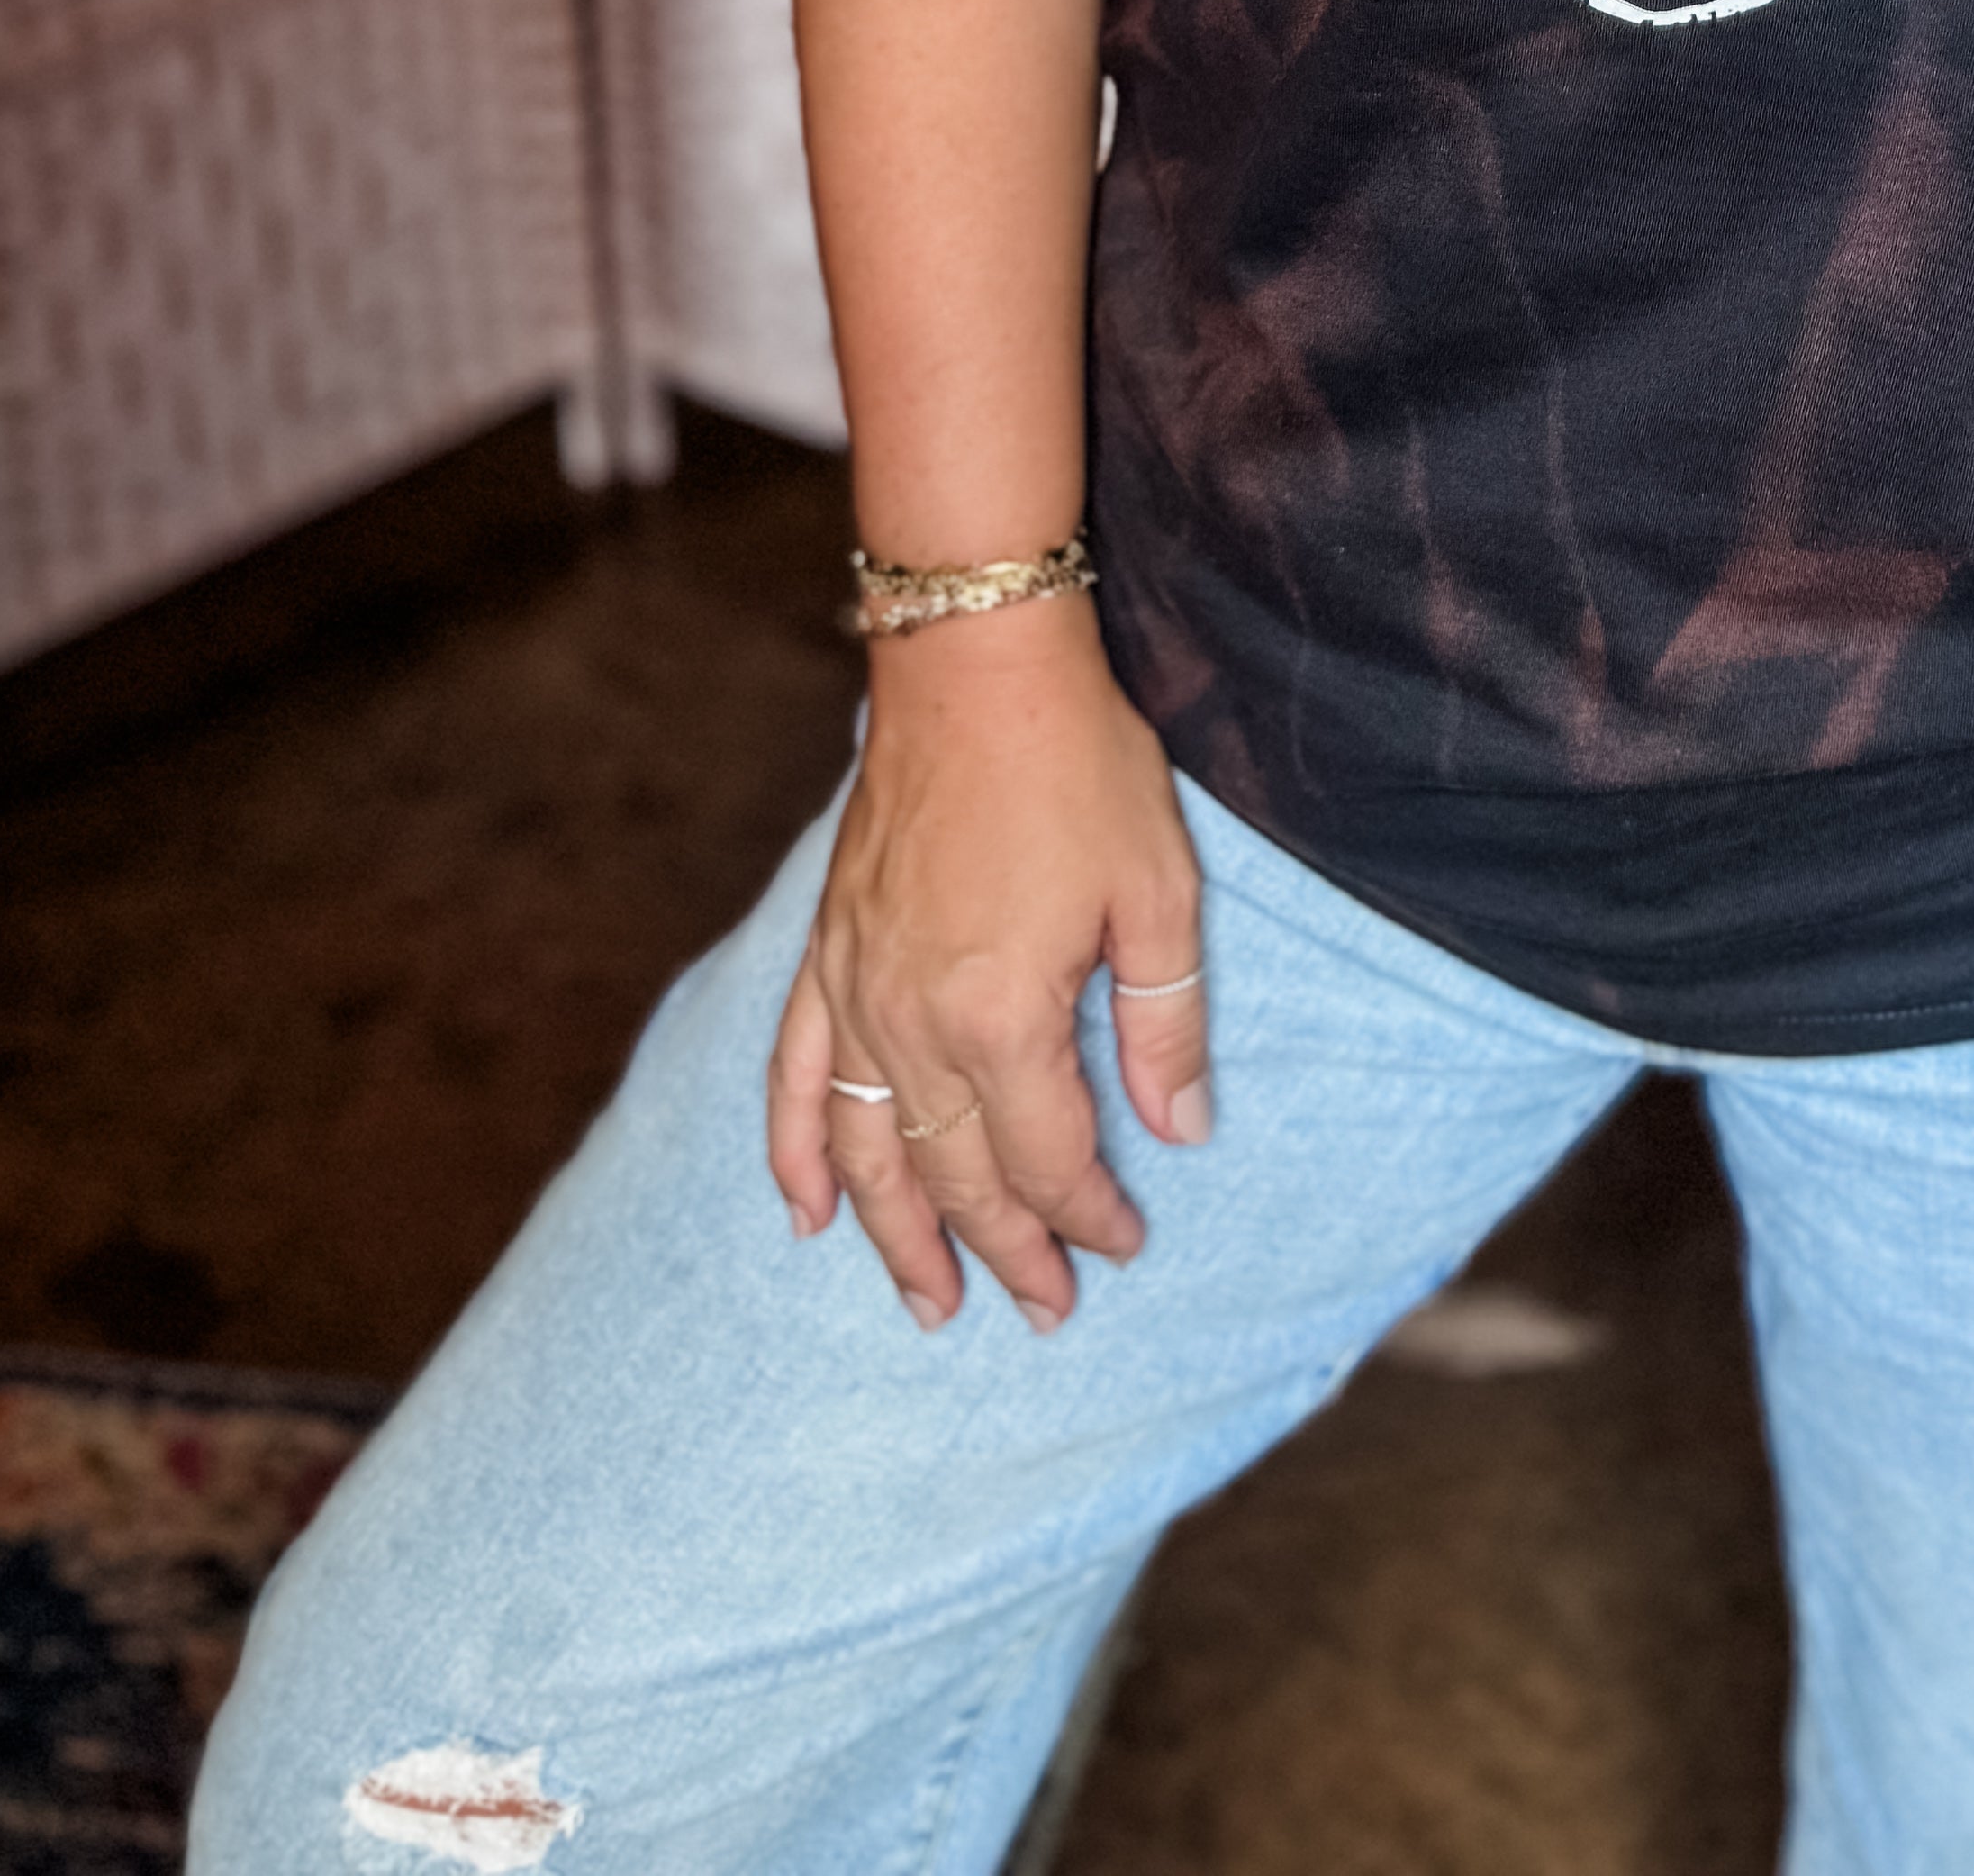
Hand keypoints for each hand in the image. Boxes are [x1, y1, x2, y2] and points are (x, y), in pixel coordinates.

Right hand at [766, 597, 1208, 1333]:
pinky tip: (808, 1213)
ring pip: (869, 1154)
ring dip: (898, 1239)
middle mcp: (914, 1024)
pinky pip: (794, 1080)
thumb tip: (1179, 1132)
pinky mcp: (827, 958)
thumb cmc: (1079, 767)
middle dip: (1006, 1252)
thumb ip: (1164, 1024)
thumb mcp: (1157, 892)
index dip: (1088, 1214)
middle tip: (1045, 1308)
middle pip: (958, 1176)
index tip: (1124, 1245)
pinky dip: (796, 1155)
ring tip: (931, 1304)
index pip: (1048, 1159)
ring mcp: (856, 994)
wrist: (974, 664)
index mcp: (1002, 1017)